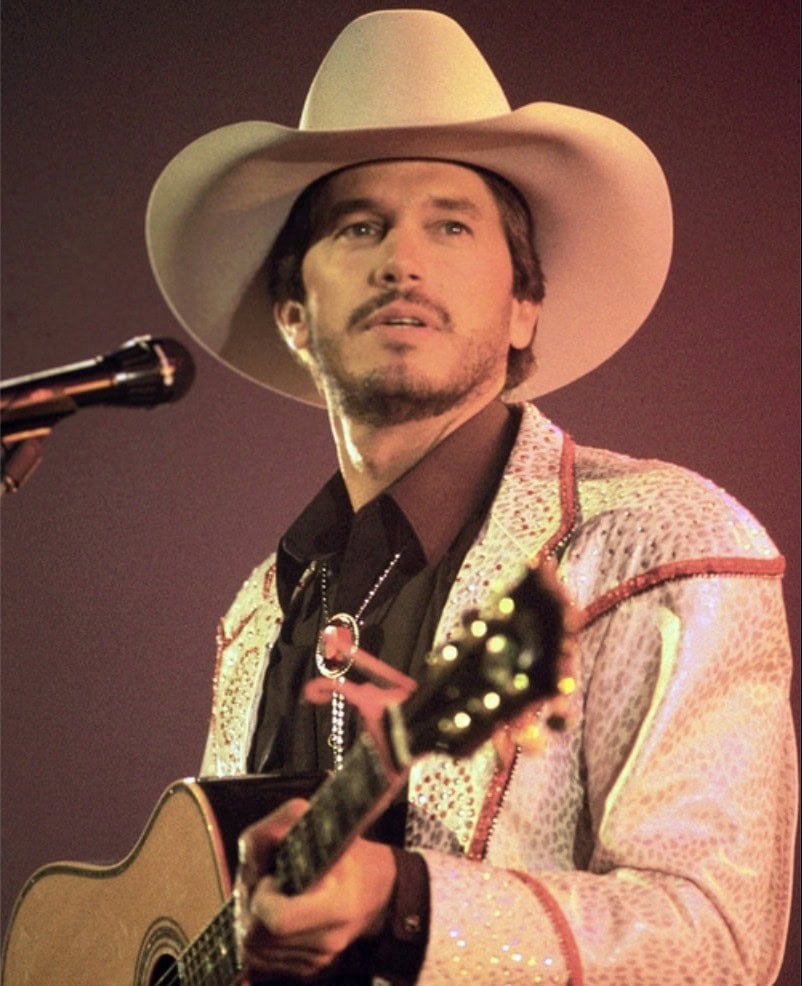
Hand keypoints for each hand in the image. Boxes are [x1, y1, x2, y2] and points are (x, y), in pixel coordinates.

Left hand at [235, 798, 396, 979]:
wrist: (378, 890)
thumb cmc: (349, 854)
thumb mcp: (325, 824)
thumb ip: (290, 820)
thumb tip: (269, 833)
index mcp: (339, 904)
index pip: (278, 920)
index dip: (265, 897)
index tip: (273, 877)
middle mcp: (329, 938)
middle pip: (257, 935)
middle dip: (253, 906)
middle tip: (271, 883)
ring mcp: (319, 958)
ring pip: (256, 949)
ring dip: (255, 921)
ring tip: (276, 896)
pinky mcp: (309, 968)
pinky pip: (265, 960)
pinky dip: (264, 936)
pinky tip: (281, 913)